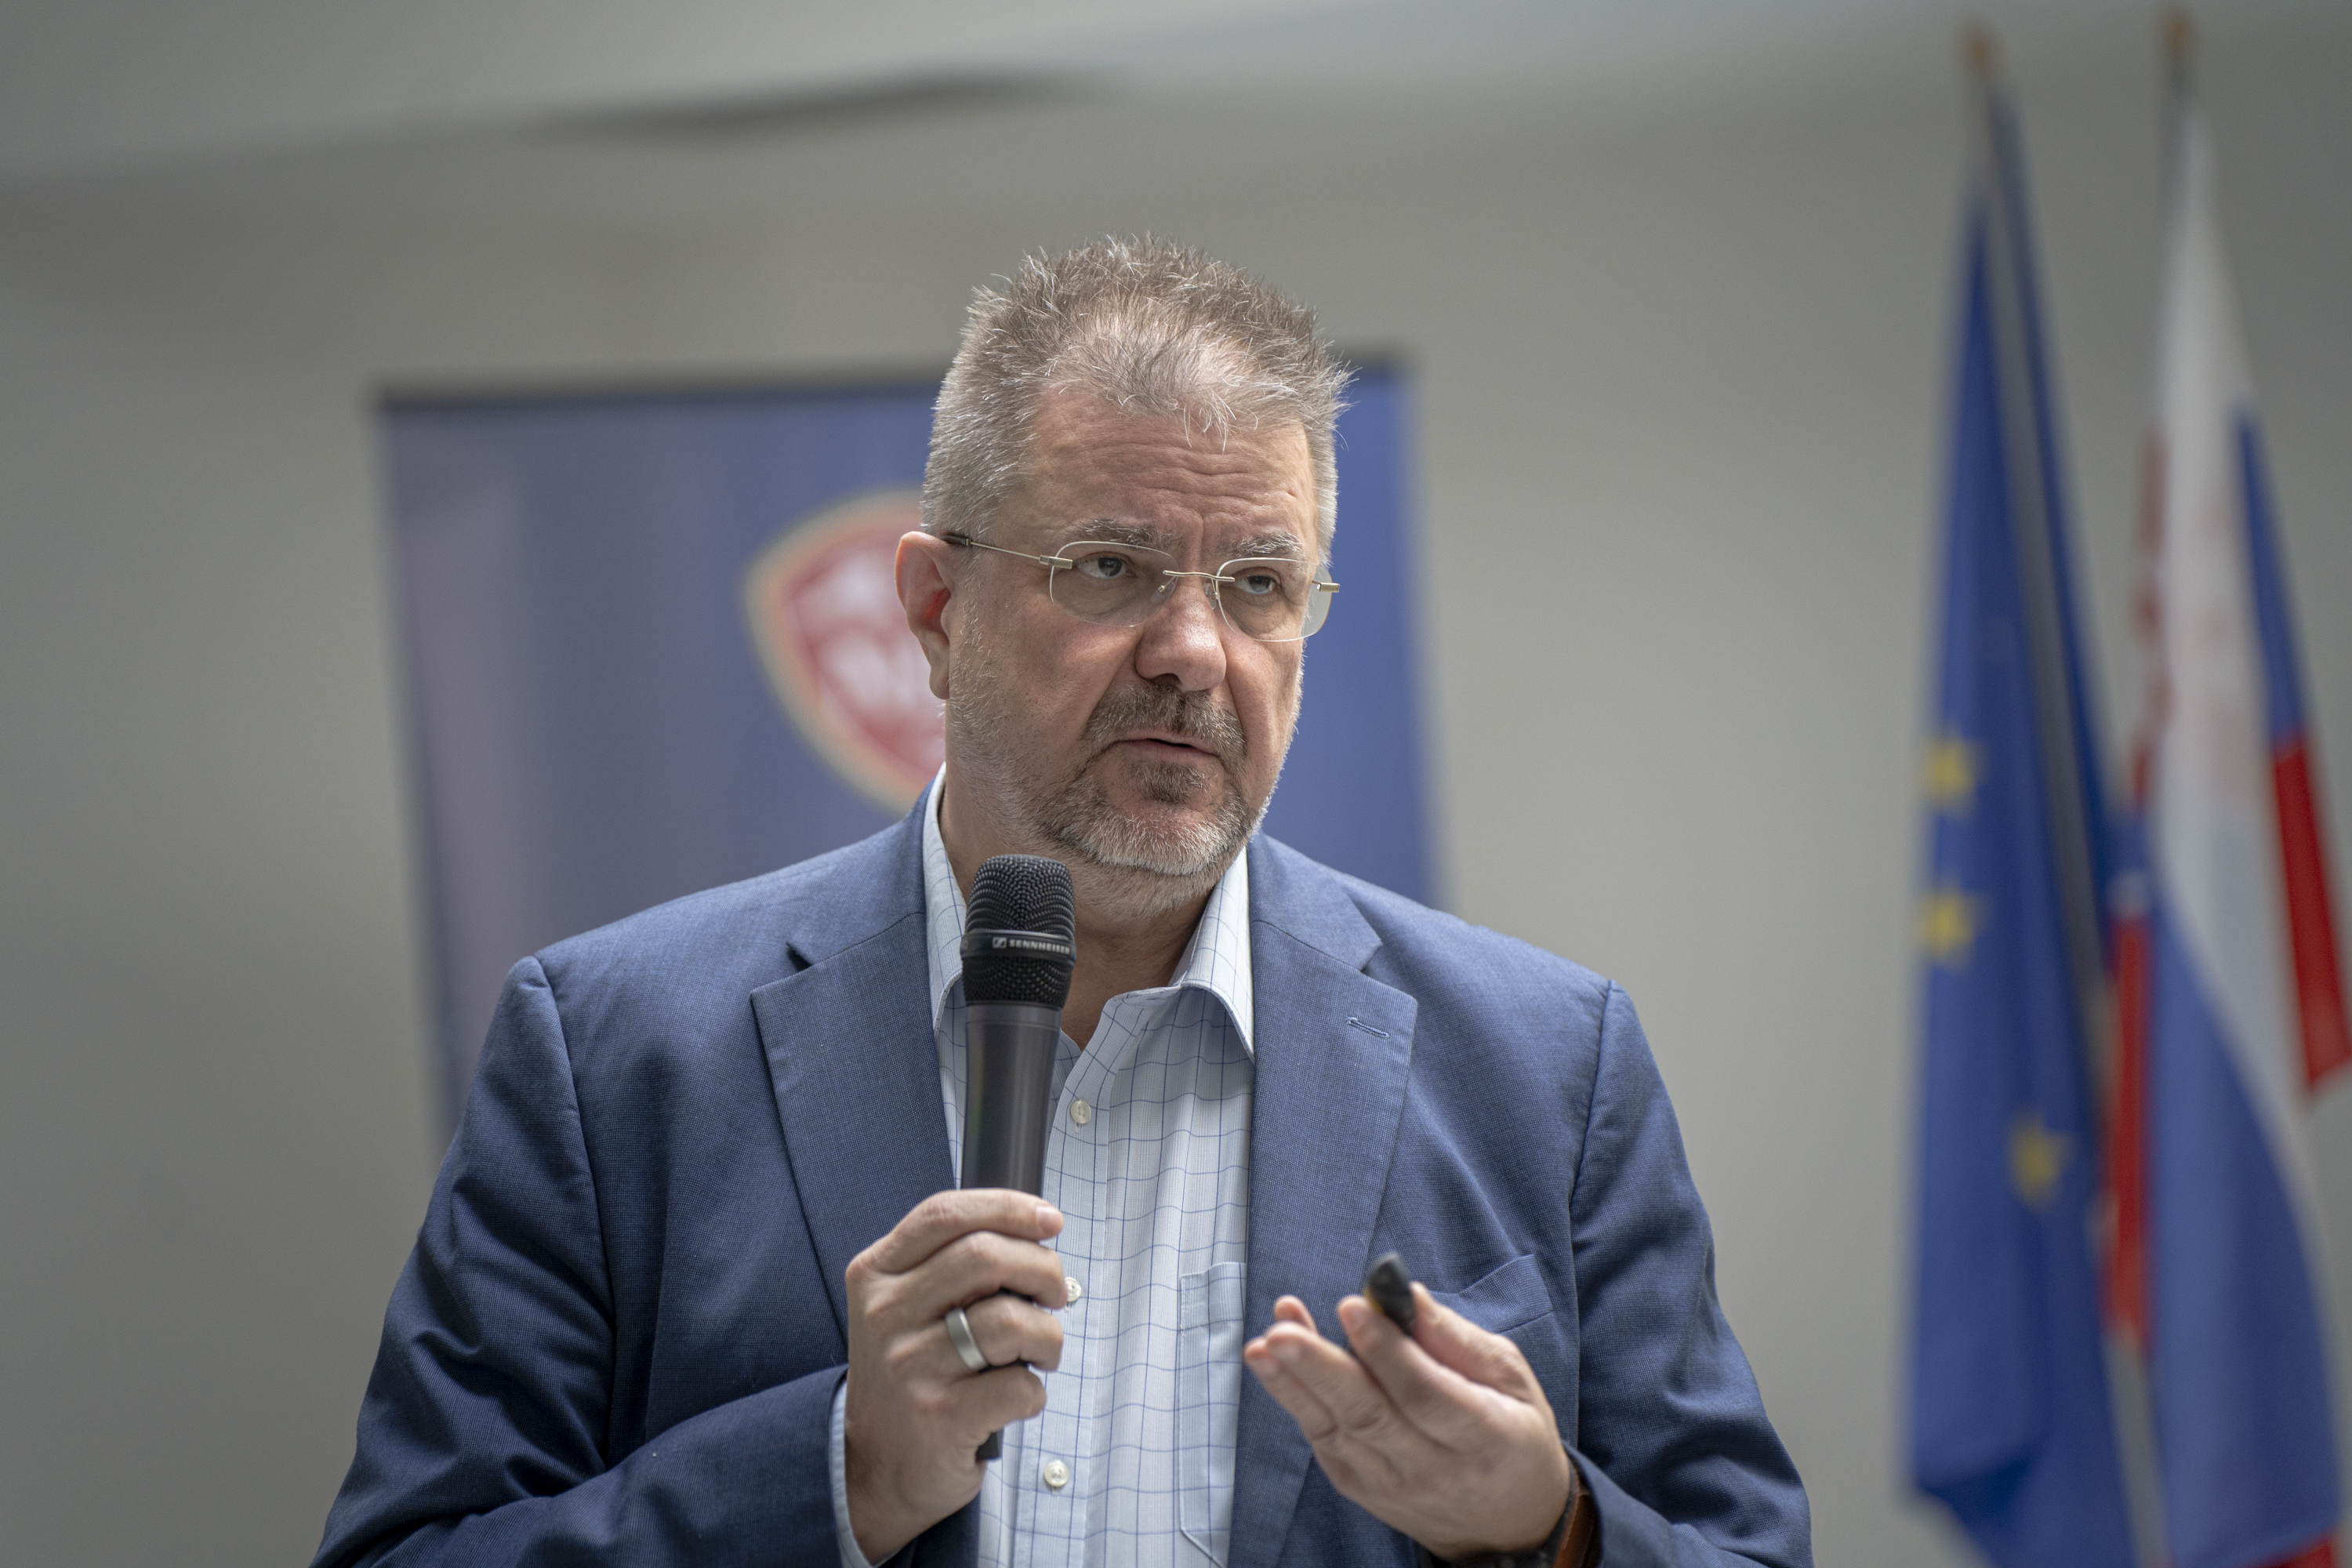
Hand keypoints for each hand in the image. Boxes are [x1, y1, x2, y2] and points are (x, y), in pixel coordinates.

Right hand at [842, 1190, 1068, 1560]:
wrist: (876, 1466)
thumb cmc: (910, 1373)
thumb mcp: (904, 1305)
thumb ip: (949, 1262)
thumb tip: (1036, 1232)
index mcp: (876, 1274)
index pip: (946, 1213)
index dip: (1009, 1207)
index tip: (1049, 1220)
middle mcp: (886, 1314)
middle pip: (985, 1256)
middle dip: (1043, 1268)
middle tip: (1054, 1293)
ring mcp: (910, 1366)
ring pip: (1010, 1319)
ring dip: (1048, 1333)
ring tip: (1043, 1350)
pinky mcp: (941, 1416)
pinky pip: (1018, 1385)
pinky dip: (1036, 1390)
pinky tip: (1019, 1396)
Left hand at [1243, 1284, 1574, 1559]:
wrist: (1505, 1521)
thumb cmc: (1511, 1432)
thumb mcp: (1509, 1378)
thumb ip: (1455, 1340)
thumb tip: (1404, 1296)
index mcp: (1483, 1436)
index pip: (1425, 1395)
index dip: (1386, 1352)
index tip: (1353, 1307)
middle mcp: (1434, 1468)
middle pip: (1370, 1416)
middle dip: (1321, 1370)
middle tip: (1284, 1335)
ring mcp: (1391, 1485)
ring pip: (1337, 1430)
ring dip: (1294, 1384)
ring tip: (1265, 1345)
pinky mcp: (1360, 1488)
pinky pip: (1324, 1442)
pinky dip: (1296, 1401)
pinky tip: (1275, 1365)